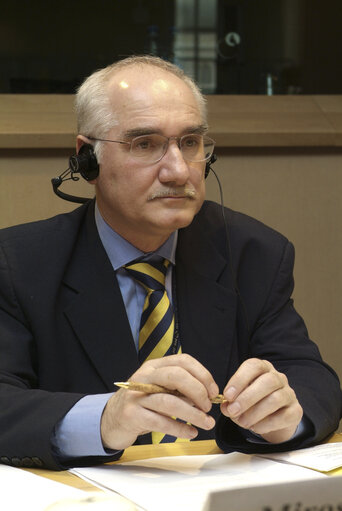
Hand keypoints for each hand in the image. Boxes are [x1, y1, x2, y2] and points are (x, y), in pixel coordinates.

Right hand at [101, 354, 217, 449]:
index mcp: (154, 366)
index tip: (213, 391)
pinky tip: (191, 433)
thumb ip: (180, 388)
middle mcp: (144, 376)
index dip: (203, 375)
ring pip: (170, 401)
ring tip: (207, 423)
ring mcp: (136, 395)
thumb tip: (208, 395)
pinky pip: (161, 422)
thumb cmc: (143, 403)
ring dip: (193, 414)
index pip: (183, 361)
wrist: (113, 419)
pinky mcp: (132, 415)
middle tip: (208, 406)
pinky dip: (179, 428)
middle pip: (176, 376)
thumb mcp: (159, 388)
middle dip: (198, 391)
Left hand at [221, 358, 302, 442]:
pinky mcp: (296, 410)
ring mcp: (289, 393)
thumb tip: (225, 407)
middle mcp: (278, 377)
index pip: (254, 366)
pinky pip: (284, 416)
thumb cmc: (253, 402)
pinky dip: (267, 424)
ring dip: (255, 413)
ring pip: (276, 399)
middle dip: (247, 398)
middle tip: (233, 411)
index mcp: (262, 368)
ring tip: (242, 422)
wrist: (273, 418)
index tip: (227, 395)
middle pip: (267, 381)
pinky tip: (255, 427)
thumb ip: (231, 402)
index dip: (239, 379)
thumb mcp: (239, 399)